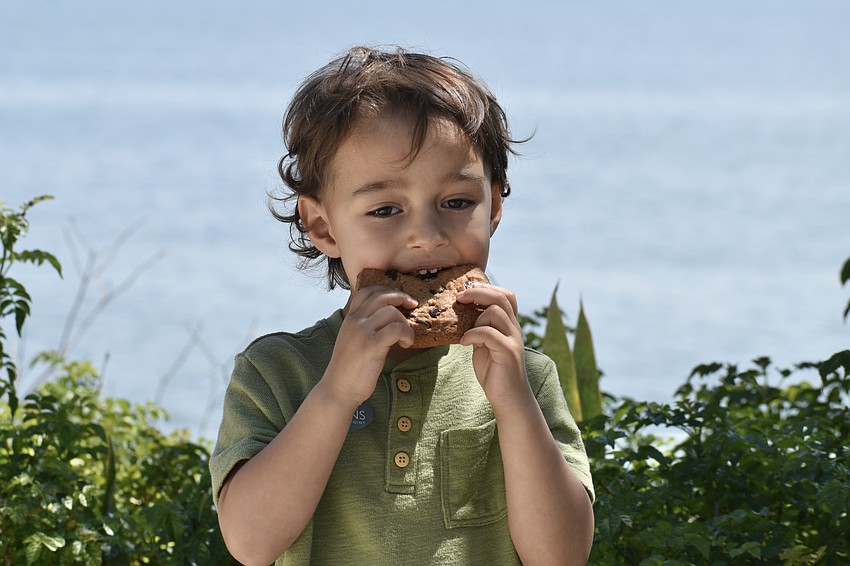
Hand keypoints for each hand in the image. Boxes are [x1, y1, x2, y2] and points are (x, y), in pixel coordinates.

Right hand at [322, 286, 416, 407]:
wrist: (339, 389)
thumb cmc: (350, 368)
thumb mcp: (352, 339)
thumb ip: (364, 325)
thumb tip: (389, 315)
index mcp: (349, 318)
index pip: (367, 290)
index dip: (386, 290)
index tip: (399, 298)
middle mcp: (354, 320)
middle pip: (381, 296)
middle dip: (401, 297)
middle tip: (412, 306)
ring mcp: (362, 331)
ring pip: (392, 312)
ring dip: (406, 323)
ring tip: (406, 338)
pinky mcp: (372, 345)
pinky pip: (397, 329)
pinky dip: (407, 334)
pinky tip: (406, 344)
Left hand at [457, 284, 529, 408]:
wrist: (509, 399)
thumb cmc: (494, 372)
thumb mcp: (484, 345)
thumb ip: (479, 329)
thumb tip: (462, 314)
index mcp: (509, 325)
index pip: (506, 295)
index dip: (487, 287)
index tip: (467, 289)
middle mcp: (515, 329)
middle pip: (501, 297)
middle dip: (478, 292)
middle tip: (459, 296)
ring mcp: (513, 339)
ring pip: (495, 312)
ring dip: (475, 318)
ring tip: (464, 331)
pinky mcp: (508, 352)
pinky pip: (489, 333)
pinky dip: (472, 334)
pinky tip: (464, 343)